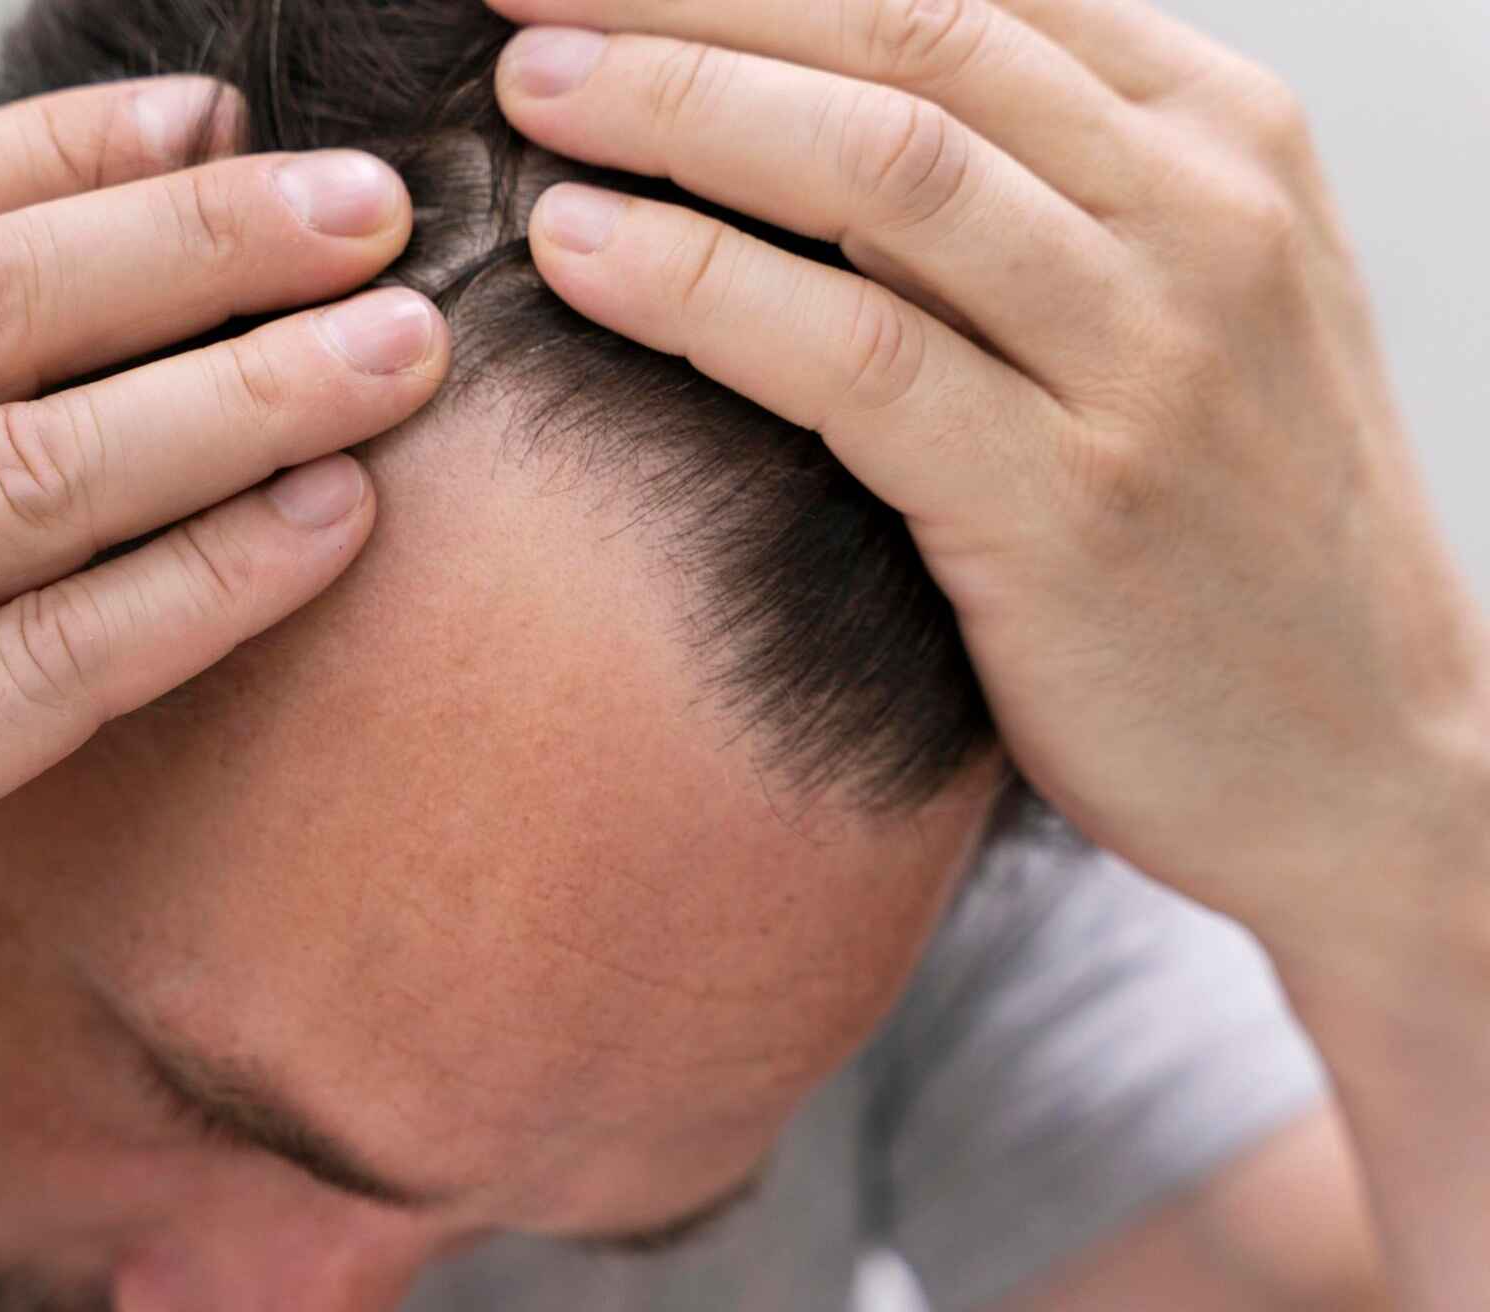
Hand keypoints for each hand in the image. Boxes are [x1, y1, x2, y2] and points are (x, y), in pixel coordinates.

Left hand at [485, 0, 1489, 958]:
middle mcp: (1198, 211)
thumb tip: (807, 97)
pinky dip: (698, 285)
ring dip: (674, 109)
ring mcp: (1149, 355)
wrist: (1361, 755)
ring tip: (528, 98)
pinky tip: (580, 251)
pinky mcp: (1074, 505)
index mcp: (1218, 131)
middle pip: (904, 36)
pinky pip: (854, 354)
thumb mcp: (1176, 302)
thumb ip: (1040, 187)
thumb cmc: (1222, 523)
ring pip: (879, 168)